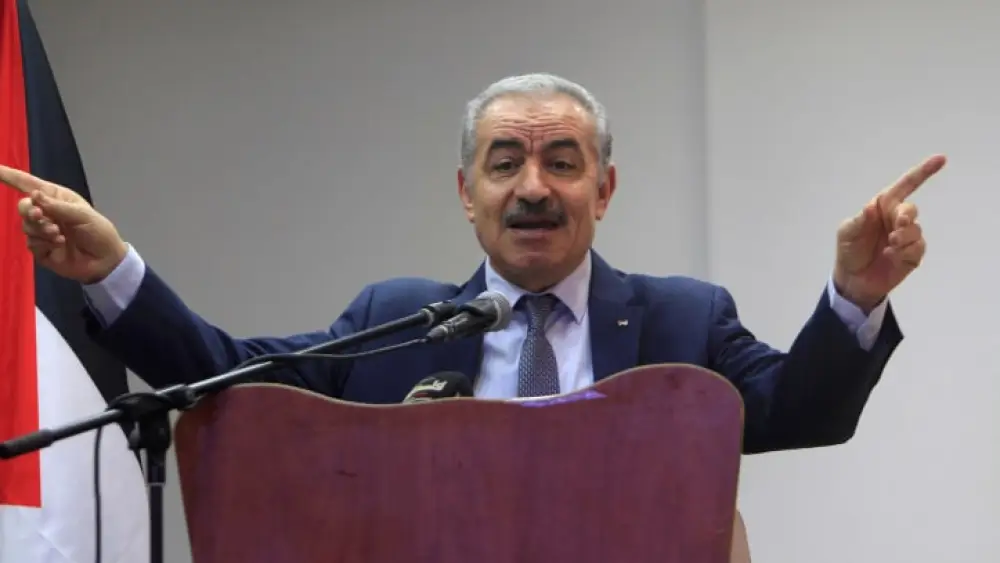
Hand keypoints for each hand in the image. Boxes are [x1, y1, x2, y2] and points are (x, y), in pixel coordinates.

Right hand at [1, 164, 127, 283]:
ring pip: (26, 226)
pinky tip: (59, 244)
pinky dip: (43, 243)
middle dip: (29, 211)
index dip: (9, 176)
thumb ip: (57, 206)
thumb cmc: (98, 232)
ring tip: (59, 234)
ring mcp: (42, 231)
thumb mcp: (82, 215)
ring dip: (40, 229)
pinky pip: (31, 243)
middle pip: (23, 206)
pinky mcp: (41, 249)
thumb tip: (34, 195)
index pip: (28, 184)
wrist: (105, 261)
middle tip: (41, 216)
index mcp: (56, 198)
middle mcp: (46, 213)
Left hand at [833, 154, 944, 311]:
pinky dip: (906, 251)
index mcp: (882, 206)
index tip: (940, 159)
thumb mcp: (847, 233)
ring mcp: (906, 236)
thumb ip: (859, 220)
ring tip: (890, 245)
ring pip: (916, 230)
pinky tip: (891, 256)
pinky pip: (917, 248)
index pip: (905, 186)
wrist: (853, 280)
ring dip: (904, 237)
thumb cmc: (849, 250)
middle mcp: (897, 218)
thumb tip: (871, 207)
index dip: (922, 172)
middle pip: (911, 209)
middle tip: (897, 225)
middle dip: (906, 215)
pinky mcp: (912, 254)